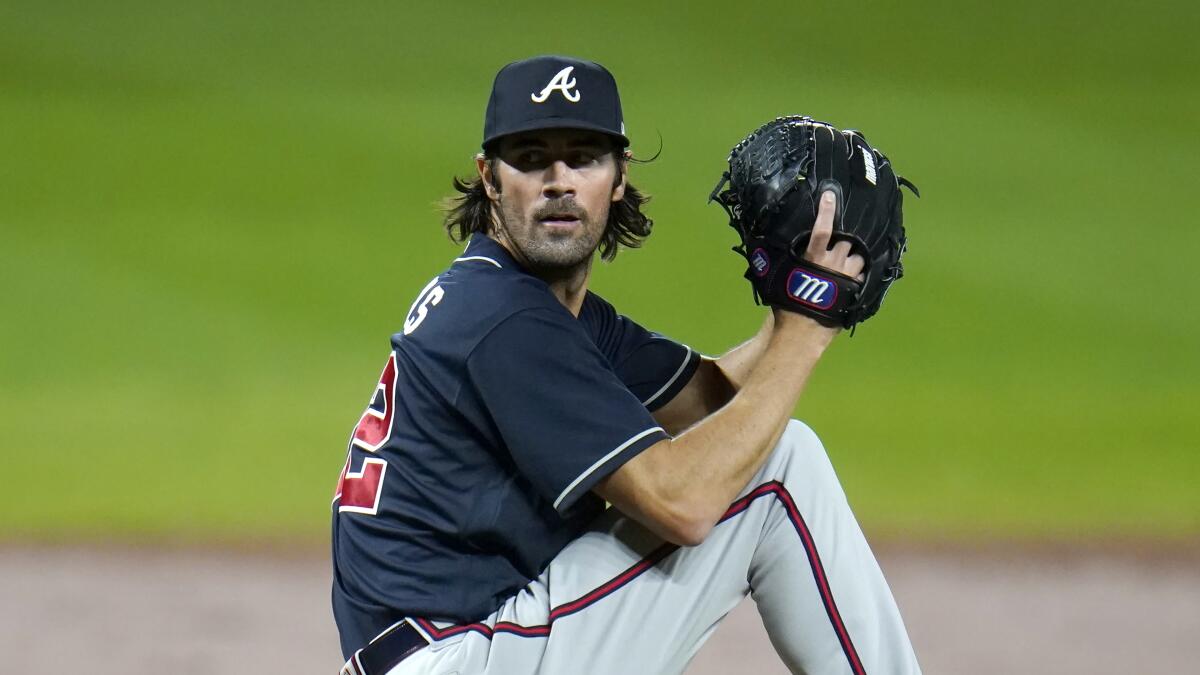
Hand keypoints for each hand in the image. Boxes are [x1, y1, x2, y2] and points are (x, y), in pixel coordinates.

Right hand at [772, 190, 860, 339]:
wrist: (802, 331)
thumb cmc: (785, 306)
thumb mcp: (781, 278)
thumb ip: (785, 261)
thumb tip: (767, 252)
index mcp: (813, 257)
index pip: (822, 228)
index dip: (826, 210)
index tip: (830, 194)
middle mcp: (833, 262)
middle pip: (848, 239)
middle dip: (846, 238)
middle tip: (841, 241)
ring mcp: (847, 276)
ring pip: (859, 256)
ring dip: (854, 257)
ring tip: (847, 263)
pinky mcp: (855, 290)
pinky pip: (863, 275)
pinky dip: (859, 274)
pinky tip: (853, 279)